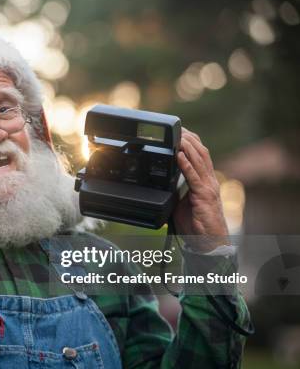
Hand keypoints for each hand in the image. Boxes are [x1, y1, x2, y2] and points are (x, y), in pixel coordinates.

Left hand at [173, 128, 229, 252]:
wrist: (208, 242)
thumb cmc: (196, 224)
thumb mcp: (182, 202)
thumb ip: (174, 190)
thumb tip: (160, 183)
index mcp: (204, 180)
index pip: (199, 155)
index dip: (191, 141)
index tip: (179, 130)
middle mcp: (209, 180)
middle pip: (201, 152)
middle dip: (190, 138)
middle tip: (178, 127)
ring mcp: (208, 187)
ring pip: (199, 160)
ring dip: (188, 145)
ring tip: (178, 135)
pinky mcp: (204, 196)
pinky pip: (194, 177)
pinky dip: (186, 164)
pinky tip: (178, 155)